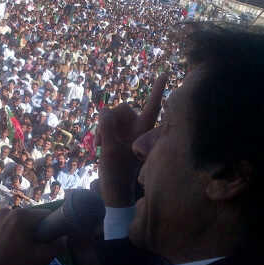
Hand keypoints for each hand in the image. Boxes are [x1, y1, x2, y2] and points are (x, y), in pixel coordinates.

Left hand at [0, 208, 62, 264]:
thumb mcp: (41, 258)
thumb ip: (57, 245)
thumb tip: (64, 237)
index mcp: (21, 215)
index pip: (45, 215)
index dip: (52, 227)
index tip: (50, 241)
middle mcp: (7, 212)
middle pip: (30, 218)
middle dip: (36, 230)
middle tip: (36, 248)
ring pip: (17, 222)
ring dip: (23, 231)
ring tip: (22, 249)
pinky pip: (5, 227)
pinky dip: (10, 234)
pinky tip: (10, 249)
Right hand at [96, 73, 167, 206]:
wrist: (113, 191)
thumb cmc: (116, 174)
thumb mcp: (110, 149)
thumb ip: (107, 126)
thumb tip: (105, 110)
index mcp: (142, 131)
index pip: (153, 106)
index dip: (158, 89)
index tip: (165, 73)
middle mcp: (137, 129)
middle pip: (124, 109)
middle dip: (111, 120)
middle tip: (102, 140)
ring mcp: (127, 133)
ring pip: (113, 117)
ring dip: (103, 129)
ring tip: (99, 146)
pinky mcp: (117, 137)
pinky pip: (106, 124)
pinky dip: (101, 133)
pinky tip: (98, 146)